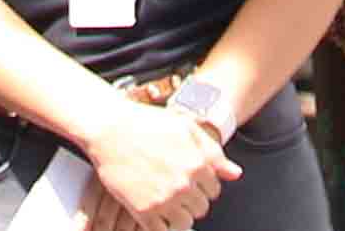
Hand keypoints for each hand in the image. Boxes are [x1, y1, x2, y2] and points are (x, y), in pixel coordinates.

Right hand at [77, 91, 239, 224]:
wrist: (110, 129)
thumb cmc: (147, 124)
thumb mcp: (187, 128)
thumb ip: (214, 153)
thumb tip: (235, 174)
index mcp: (199, 163)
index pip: (214, 190)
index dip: (202, 185)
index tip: (190, 180)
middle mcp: (185, 183)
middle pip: (201, 208)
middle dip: (191, 200)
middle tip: (174, 188)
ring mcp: (165, 199)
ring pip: (185, 222)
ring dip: (178, 214)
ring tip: (165, 199)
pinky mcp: (145, 211)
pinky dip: (160, 225)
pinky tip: (154, 209)